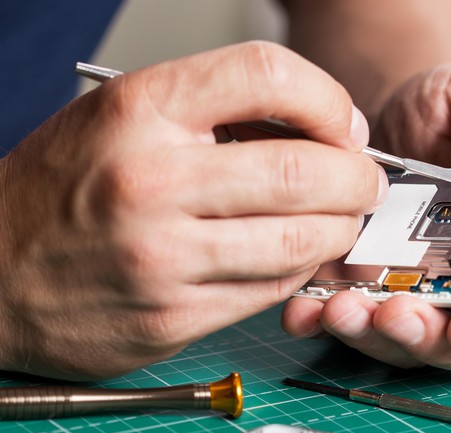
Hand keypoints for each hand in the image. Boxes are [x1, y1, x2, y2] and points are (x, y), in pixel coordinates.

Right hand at [0, 41, 386, 379]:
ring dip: (340, 230)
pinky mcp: (176, 315)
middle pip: (304, 170)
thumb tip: (321, 129)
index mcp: (139, 111)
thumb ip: (215, 113)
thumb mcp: (122, 118)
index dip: (327, 99)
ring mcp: (164, 256)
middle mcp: (151, 180)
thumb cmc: (64, 191)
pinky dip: (302, 270)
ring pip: (301, 239)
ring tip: (339, 221)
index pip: (268, 75)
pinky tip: (296, 256)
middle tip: (364, 182)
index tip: (342, 125)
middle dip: (357, 178)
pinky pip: (273, 289)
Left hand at [282, 63, 450, 375]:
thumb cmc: (438, 110)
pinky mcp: (364, 293)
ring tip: (340, 308)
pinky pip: (349, 326)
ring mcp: (414, 292)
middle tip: (393, 315)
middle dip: (428, 338)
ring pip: (405, 343)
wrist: (378, 119)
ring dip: (373, 337)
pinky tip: (303, 311)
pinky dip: (323, 326)